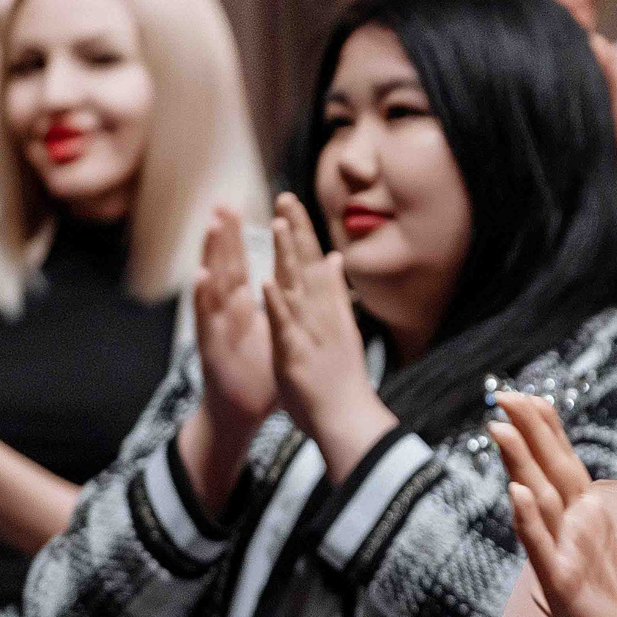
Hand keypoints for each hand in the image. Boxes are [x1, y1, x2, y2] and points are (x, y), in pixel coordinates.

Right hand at [176, 207, 278, 512]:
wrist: (240, 413)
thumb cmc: (257, 375)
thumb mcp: (275, 336)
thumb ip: (282, 309)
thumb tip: (294, 286)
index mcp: (244, 308)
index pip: (245, 266)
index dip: (248, 239)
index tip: (246, 209)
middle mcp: (228, 313)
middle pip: (226, 267)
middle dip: (225, 237)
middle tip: (223, 203)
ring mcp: (217, 327)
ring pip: (213, 286)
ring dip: (211, 255)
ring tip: (211, 226)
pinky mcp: (210, 346)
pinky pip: (205, 319)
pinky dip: (202, 297)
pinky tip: (200, 276)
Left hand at [262, 192, 392, 480]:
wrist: (349, 419)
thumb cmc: (342, 380)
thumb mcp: (343, 328)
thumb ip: (336, 293)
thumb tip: (337, 260)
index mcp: (330, 310)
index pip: (316, 262)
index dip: (302, 232)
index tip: (290, 205)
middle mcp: (322, 315)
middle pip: (308, 266)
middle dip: (295, 231)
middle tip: (284, 197)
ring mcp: (310, 333)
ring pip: (297, 288)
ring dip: (287, 256)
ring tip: (276, 224)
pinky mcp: (296, 354)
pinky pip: (284, 325)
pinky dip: (277, 304)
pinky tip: (267, 282)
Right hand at [492, 390, 616, 616]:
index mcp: (587, 516)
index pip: (565, 462)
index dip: (549, 430)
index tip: (533, 395)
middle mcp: (568, 528)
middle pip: (544, 470)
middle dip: (526, 433)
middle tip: (503, 395)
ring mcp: (559, 552)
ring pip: (535, 499)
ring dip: (518, 464)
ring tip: (499, 429)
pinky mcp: (559, 581)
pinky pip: (541, 546)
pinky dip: (528, 519)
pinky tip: (515, 492)